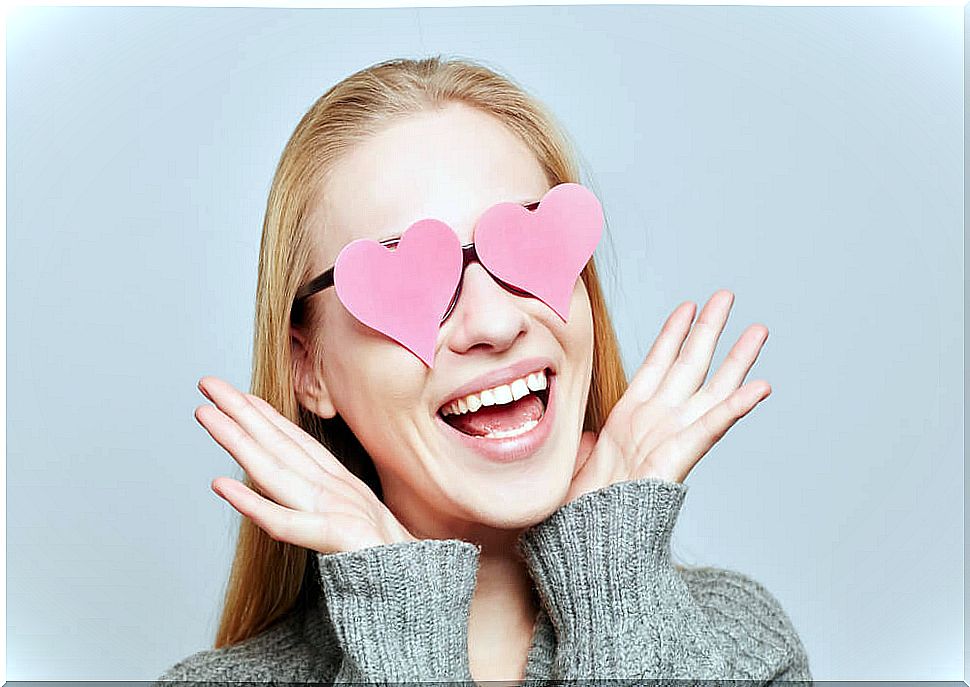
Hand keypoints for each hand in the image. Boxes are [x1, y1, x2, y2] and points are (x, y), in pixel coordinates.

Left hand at [195, 376, 415, 553]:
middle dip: (242, 411)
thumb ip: (325, 507)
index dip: (265, 415)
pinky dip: (253, 503)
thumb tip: (297, 492)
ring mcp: (337, 510)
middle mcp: (337, 489)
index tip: (237, 394)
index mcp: (342, 485)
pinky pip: (287, 523)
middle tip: (207, 384)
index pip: (296, 442)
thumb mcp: (358, 523)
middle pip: (281, 444)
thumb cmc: (390, 562)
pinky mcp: (339, 538)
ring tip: (205, 416)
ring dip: (238, 440)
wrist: (425, 590)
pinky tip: (222, 486)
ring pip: (276, 471)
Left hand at [566, 289, 770, 502]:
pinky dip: (736, 406)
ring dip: (737, 359)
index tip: (687, 305)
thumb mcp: (577, 460)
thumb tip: (583, 435)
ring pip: (711, 388)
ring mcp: (671, 436)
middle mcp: (657, 420)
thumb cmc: (583, 506)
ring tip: (759, 330)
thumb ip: (584, 443)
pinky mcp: (679, 457)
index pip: (657, 362)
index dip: (673, 333)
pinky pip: (712, 426)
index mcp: (631, 416)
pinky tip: (761, 386)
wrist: (586, 539)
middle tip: (728, 296)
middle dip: (710, 329)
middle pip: (691, 364)